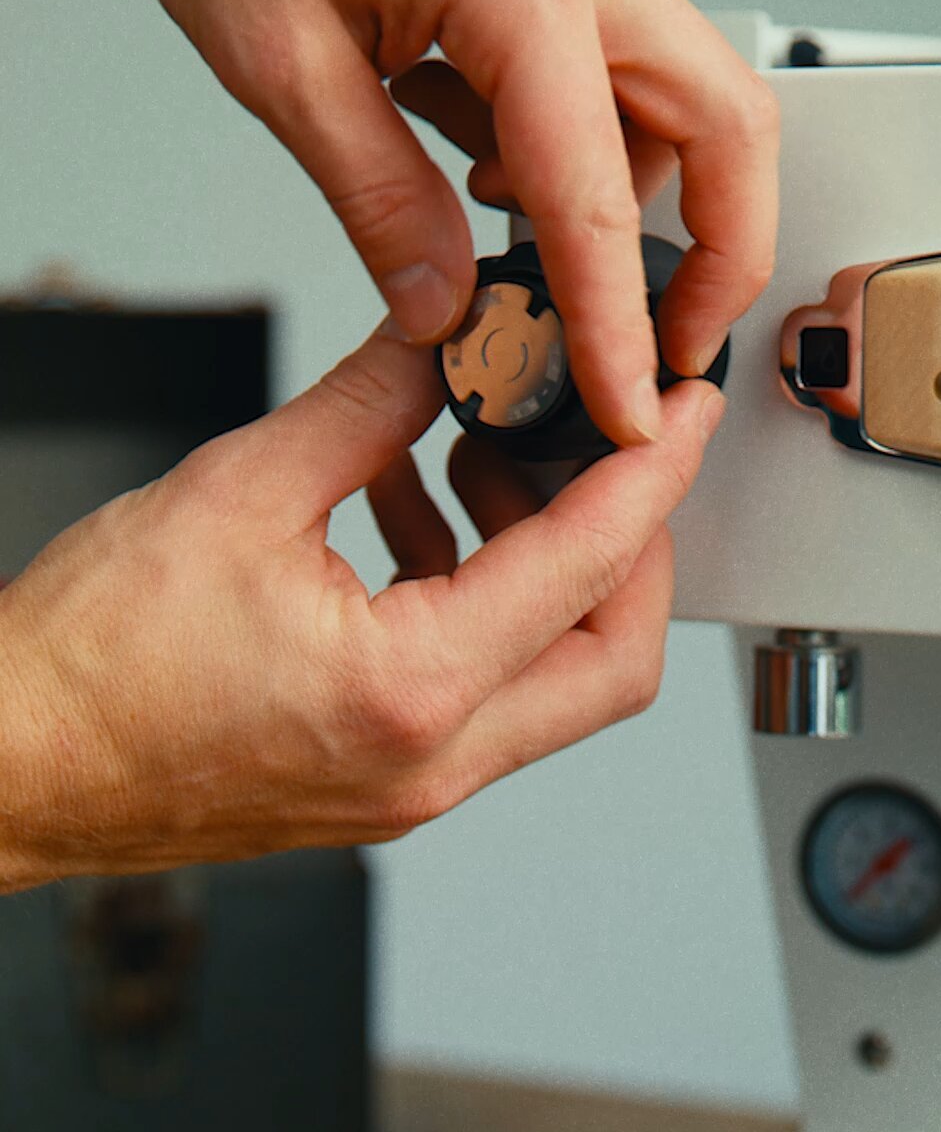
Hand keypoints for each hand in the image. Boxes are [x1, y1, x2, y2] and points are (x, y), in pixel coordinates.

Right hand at [0, 326, 723, 893]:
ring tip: (478, 465)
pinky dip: (484, 609)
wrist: (16, 767)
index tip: (683, 414)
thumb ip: (365, 409)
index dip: (650, 475)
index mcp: (410, 691)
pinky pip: (483, 700)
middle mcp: (431, 763)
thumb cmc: (92, 667)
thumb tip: (440, 342)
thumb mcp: (237, 495)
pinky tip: (418, 522)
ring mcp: (411, 789)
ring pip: (554, 688)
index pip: (586, 569)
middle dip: (628, 546)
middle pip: (612, 662)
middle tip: (595, 449)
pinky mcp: (382, 786)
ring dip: (549, 574)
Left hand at [99, 0, 777, 446]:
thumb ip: (379, 199)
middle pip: (728, 127)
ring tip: (535, 260)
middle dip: (720, 256)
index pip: (602, 201)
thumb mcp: (281, 61)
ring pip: (681, 100)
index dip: (620, 328)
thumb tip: (444, 308)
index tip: (629, 407)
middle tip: (665, 348)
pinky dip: (577, 148)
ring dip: (637, 199)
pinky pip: (609, 72)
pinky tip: (488, 174)